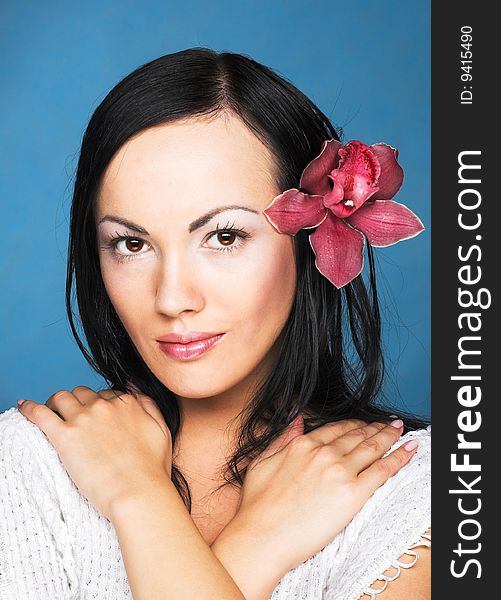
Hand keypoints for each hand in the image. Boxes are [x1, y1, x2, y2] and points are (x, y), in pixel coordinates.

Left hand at [17, 386, 172, 520]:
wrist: (138, 492)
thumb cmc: (152, 469)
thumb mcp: (161, 429)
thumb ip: (149, 404)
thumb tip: (134, 388)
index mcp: (127, 403)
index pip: (107, 394)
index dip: (100, 405)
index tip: (96, 416)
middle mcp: (104, 406)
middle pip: (83, 393)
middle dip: (78, 402)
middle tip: (74, 417)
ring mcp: (84, 419)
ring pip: (61, 397)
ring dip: (56, 403)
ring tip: (52, 412)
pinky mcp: (65, 436)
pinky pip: (40, 414)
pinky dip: (30, 408)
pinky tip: (24, 407)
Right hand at [227, 416, 415, 574]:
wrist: (262, 536)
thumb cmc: (258, 505)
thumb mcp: (262, 461)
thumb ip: (282, 438)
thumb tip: (296, 420)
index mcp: (303, 444)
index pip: (337, 428)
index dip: (354, 425)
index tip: (363, 424)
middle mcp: (324, 453)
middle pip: (358, 435)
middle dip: (376, 428)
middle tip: (389, 425)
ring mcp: (340, 471)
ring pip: (373, 447)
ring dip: (389, 437)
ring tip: (400, 432)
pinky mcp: (353, 493)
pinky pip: (383, 470)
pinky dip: (399, 457)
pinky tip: (409, 450)